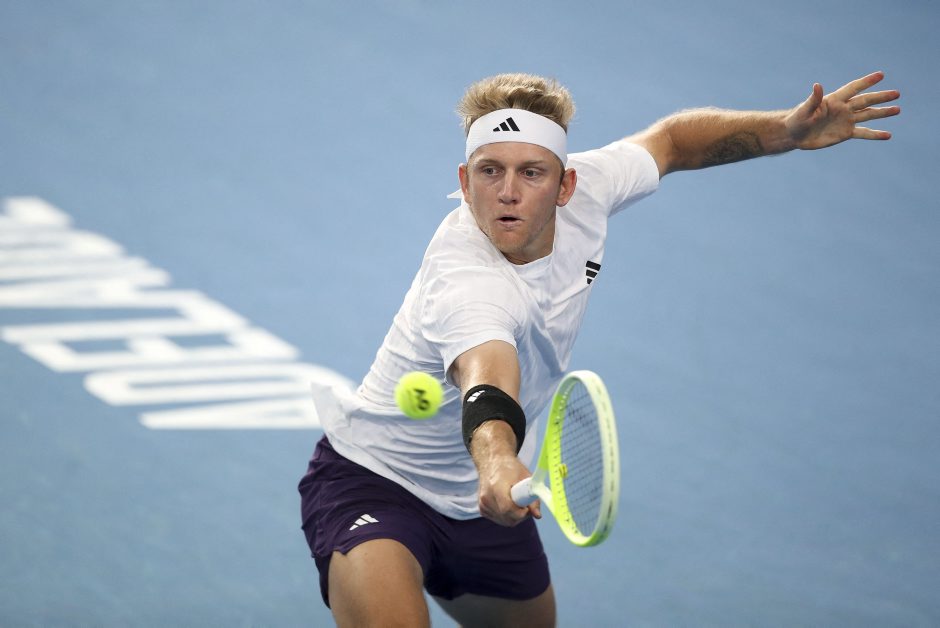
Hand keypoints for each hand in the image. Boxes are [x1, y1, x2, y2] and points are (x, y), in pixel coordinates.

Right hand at [476, 450, 541, 525]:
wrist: (493, 462)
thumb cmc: (510, 468)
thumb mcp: (525, 477)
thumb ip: (532, 497)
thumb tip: (538, 515)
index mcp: (496, 486)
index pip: (508, 509)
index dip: (522, 512)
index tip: (529, 507)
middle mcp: (486, 497)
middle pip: (508, 518)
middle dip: (521, 516)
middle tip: (527, 505)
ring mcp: (483, 504)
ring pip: (504, 521)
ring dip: (515, 517)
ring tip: (518, 502)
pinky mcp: (482, 509)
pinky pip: (499, 519)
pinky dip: (507, 516)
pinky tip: (509, 504)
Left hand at [784, 71, 899, 149]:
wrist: (794, 135)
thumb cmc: (797, 119)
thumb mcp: (804, 110)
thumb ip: (813, 99)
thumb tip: (817, 85)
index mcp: (834, 100)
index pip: (853, 89)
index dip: (866, 82)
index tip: (880, 75)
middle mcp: (843, 109)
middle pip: (865, 101)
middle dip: (880, 97)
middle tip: (896, 93)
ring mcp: (846, 121)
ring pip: (868, 116)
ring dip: (882, 113)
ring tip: (897, 110)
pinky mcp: (845, 133)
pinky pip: (863, 133)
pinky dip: (874, 134)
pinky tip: (887, 135)